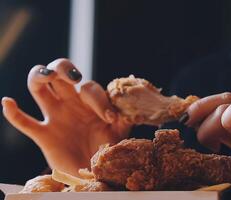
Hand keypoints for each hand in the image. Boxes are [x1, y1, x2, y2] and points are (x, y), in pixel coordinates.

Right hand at [2, 58, 130, 175]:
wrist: (93, 171)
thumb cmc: (106, 148)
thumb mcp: (120, 133)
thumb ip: (125, 118)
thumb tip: (128, 107)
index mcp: (90, 102)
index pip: (89, 87)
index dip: (98, 99)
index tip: (110, 118)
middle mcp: (71, 104)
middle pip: (60, 74)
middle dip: (64, 68)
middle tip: (73, 78)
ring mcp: (55, 117)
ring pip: (40, 87)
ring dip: (39, 76)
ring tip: (46, 75)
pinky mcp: (43, 134)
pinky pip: (24, 122)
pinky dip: (13, 113)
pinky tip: (7, 103)